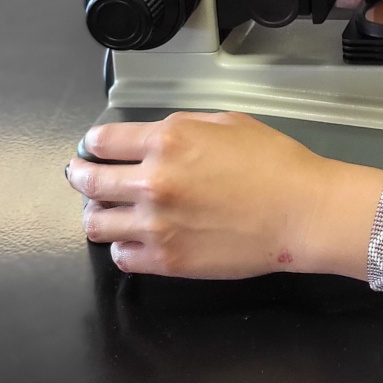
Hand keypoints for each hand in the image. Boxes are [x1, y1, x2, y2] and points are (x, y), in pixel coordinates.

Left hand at [64, 112, 376, 277]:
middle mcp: (153, 181)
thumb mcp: (228, 122)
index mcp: (168, 140)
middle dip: (81, 176)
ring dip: (97, 213)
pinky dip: (123, 245)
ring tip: (105, 211)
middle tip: (81, 176)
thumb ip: (182, 126)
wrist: (301, 211)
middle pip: (89, 182)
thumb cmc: (275, 163)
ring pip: (95, 223)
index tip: (93, 149)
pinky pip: (121, 256)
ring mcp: (155, 225)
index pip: (102, 141)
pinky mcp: (166, 261)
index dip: (93, 144)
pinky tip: (135, 238)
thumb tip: (150, 137)